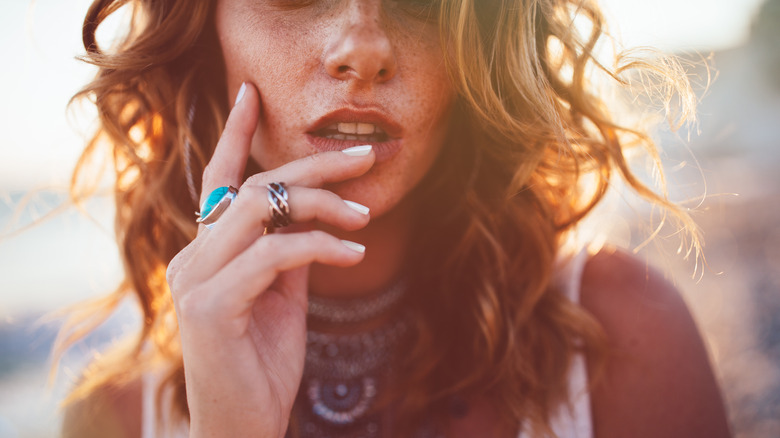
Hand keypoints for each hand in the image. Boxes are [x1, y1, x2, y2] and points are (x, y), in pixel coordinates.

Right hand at [166, 83, 373, 437]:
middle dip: (314, 166)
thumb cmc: (261, 362)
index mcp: (206, 251)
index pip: (218, 181)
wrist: (241, 426)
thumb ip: (287, 253)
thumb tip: (316, 214)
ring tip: (367, 212)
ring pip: (263, 210)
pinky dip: (321, 246)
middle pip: (255, 188)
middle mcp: (192, 256)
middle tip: (365, 155)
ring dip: (323, 204)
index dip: (235, 134)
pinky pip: (275, 255)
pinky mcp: (210, 305)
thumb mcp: (280, 297)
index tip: (250, 93)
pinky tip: (354, 252)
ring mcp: (195, 279)